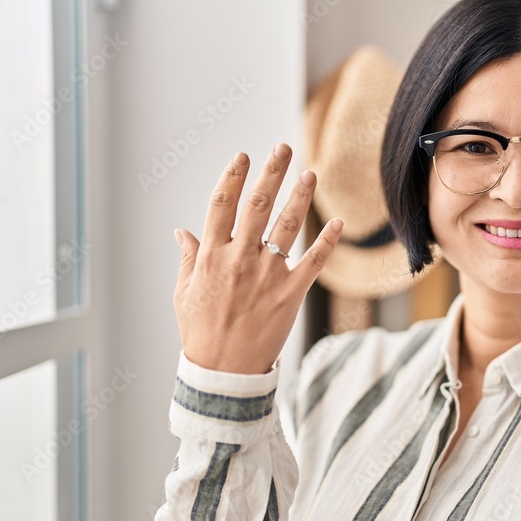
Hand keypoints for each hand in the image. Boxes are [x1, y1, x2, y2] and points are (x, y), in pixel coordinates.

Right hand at [173, 144, 342, 373]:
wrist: (223, 371)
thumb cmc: (201, 332)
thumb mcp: (184, 293)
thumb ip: (188, 258)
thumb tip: (182, 232)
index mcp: (211, 256)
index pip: (221, 205)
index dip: (232, 177)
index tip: (242, 156)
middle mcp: (239, 259)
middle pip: (256, 205)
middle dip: (270, 173)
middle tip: (282, 148)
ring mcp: (267, 275)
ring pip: (286, 226)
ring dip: (300, 197)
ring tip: (309, 174)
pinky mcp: (290, 294)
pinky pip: (313, 262)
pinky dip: (328, 242)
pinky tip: (339, 224)